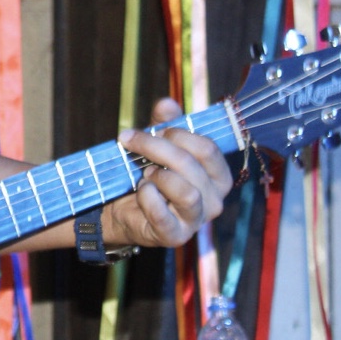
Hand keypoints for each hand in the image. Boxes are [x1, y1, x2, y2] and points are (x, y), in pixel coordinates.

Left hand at [103, 98, 232, 249]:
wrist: (122, 209)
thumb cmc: (148, 174)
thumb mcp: (157, 145)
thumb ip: (164, 123)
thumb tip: (167, 103)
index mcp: (218, 176)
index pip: (208, 148)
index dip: (178, 134)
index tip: (155, 130)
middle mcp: (214, 200)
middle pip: (190, 164)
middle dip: (155, 147)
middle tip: (130, 140)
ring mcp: (197, 220)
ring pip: (184, 191)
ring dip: (157, 176)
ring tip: (144, 175)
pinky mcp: (175, 236)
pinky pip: (162, 213)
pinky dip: (147, 197)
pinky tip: (141, 191)